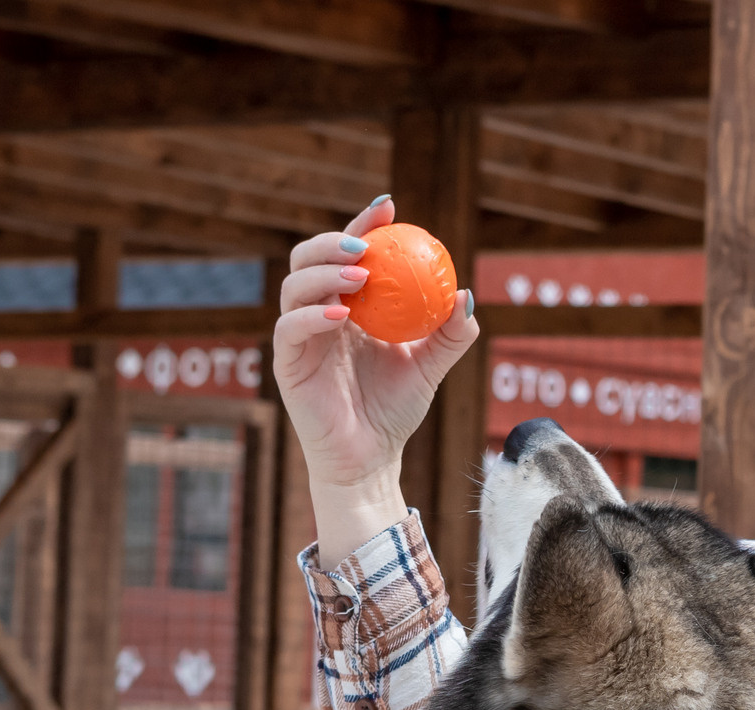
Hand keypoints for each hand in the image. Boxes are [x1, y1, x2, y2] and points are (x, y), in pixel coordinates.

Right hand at [273, 195, 482, 562]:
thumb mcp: (430, 367)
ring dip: (324, 272)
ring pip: (294, 286)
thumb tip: (468, 295)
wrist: (370, 458)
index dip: (363, 225)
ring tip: (359, 274)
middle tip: (367, 243)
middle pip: (308, 257)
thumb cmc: (395, 410)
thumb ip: (450, 334)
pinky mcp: (287, 362)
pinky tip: (342, 315)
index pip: (348, 253)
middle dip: (332, 239)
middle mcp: (318, 313)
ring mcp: (298, 335)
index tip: (388, 207)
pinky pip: (290, 328)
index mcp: (348, 305)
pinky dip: (313, 315)